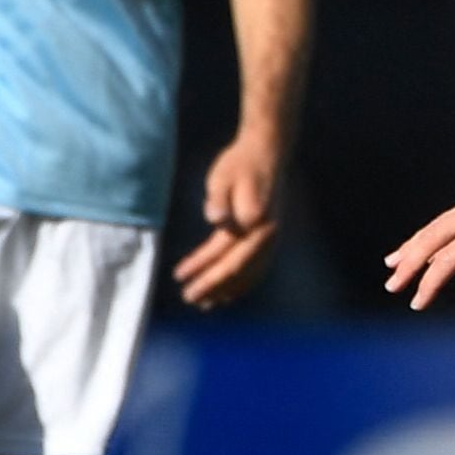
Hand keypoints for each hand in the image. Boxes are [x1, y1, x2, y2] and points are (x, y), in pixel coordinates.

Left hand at [173, 136, 283, 310]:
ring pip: (250, 272)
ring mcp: (272, 237)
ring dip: (229, 289)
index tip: (182, 281)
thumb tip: (216, 219)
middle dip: (214, 287)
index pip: (228, 257)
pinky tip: (230, 290)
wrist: (268, 151)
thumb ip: (219, 198)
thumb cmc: (241, 163)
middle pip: (239, 270)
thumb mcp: (223, 176)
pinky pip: (257, 266)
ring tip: (208, 303)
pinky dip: (243, 281)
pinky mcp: (269, 234)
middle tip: (190, 299)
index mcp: (258, 224)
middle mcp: (269, 236)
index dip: (205, 272)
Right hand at [386, 167, 454, 308]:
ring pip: (440, 223)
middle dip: (409, 261)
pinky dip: (436, 231)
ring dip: (416, 242)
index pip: (448, 260)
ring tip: (396, 261)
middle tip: (392, 284)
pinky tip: (428, 242)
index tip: (417, 302)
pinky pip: (454, 216)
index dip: (429, 283)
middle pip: (433, 236)